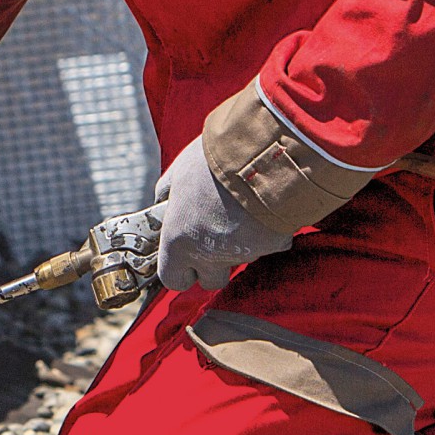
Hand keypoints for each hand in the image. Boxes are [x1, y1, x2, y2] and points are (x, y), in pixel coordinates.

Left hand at [152, 141, 295, 293]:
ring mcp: (242, 253)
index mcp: (179, 241)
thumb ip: (167, 193)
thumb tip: (162, 201)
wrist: (258, 154)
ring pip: (239, 260)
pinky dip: (264, 232)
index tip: (183, 256)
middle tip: (213, 236)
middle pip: (211, 280)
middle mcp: (209, 254)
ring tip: (238, 211)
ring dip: (238, 244)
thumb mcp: (178, 173)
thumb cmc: (212, 162)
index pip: (173, 279)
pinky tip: (261, 208)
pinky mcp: (272, 246)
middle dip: (212, 265)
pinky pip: (267, 245)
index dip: (178, 270)